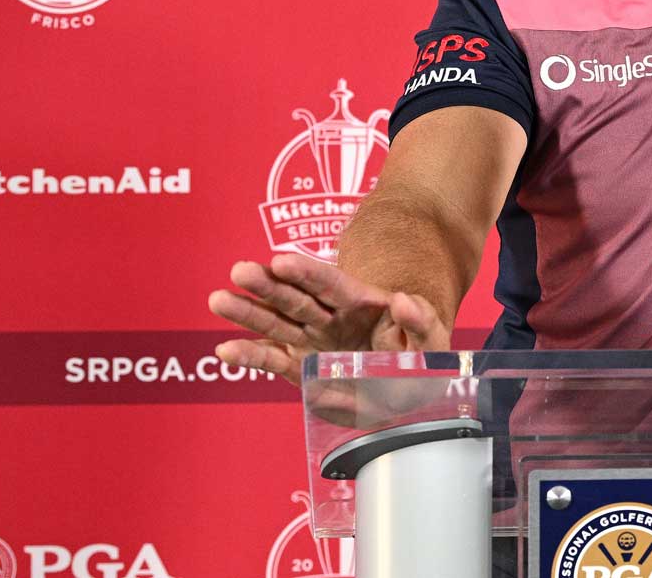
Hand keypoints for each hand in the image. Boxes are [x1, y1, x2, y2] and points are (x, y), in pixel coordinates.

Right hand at [207, 253, 449, 385]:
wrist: (411, 389)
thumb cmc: (420, 357)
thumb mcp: (432, 338)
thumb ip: (420, 320)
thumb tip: (402, 300)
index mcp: (361, 303)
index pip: (331, 283)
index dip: (307, 272)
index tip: (281, 261)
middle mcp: (330, 317)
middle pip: (295, 297)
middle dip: (268, 284)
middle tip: (240, 270)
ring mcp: (312, 340)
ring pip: (276, 322)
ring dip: (248, 311)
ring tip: (218, 299)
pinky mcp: (301, 367)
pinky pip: (273, 360)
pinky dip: (251, 356)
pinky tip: (226, 350)